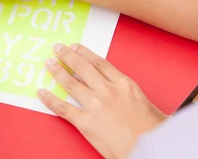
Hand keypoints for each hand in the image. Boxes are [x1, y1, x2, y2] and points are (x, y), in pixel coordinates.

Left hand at [38, 43, 166, 158]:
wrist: (150, 149)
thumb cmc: (155, 132)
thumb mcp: (150, 105)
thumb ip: (135, 97)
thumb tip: (132, 97)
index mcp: (124, 84)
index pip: (99, 63)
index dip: (84, 53)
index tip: (75, 47)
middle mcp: (107, 90)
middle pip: (82, 67)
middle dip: (67, 56)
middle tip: (58, 49)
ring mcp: (95, 105)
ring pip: (70, 83)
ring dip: (57, 72)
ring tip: (49, 64)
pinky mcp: (85, 122)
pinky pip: (63, 108)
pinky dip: (50, 100)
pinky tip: (42, 93)